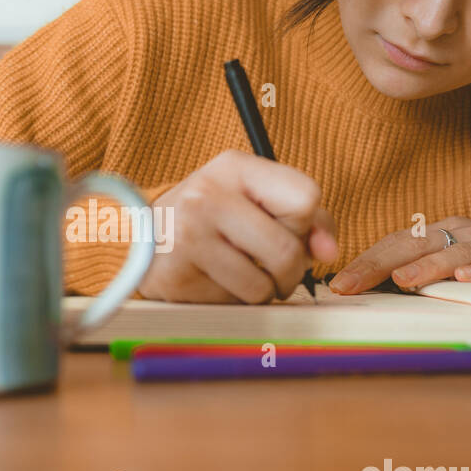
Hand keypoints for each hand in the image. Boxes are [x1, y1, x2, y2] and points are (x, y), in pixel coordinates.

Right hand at [138, 150, 339, 302]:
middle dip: (291, 270)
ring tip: (243, 274)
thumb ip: (305, 217)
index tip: (290, 231)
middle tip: (275, 269)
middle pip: (287, 250)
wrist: (142, 235)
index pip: (305, 198)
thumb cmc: (212, 216)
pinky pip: (232, 303)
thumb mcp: (253, 197)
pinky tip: (215, 281)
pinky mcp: (177, 276)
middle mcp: (207, 197)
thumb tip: (329, 252)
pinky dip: (233, 300)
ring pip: (262, 286)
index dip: (307, 225)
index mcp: (234, 167)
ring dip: (263, 291)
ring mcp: (188, 237)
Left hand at [330, 216, 470, 293]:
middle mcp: (462, 233)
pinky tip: (465, 281)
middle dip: (382, 264)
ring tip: (403, 281)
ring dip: (427, 267)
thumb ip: (415, 272)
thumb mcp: (448, 261)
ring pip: (456, 253)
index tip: (341, 283)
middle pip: (417, 244)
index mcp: (440, 232)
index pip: (396, 243)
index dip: (367, 261)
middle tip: (355, 283)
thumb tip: (368, 293)